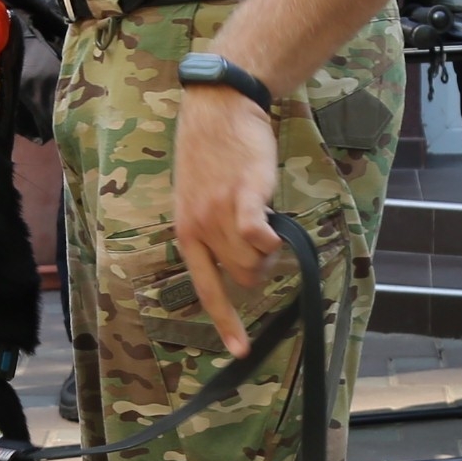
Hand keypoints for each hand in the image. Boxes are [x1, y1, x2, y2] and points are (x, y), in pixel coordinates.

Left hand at [171, 81, 280, 353]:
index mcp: (186, 232)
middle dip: (260, 268)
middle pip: (241, 278)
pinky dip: (270, 240)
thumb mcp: (201, 198)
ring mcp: (219, 212)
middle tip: (267, 240)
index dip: (225, 322)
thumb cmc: (215, 152)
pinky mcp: (243, 194)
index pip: (205, 288)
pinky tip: (274, 231)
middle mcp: (199, 228)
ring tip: (268, 221)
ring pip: (255, 260)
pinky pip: (258, 235)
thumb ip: (217, 231)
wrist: (220, 108)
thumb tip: (246, 260)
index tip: (239, 352)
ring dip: (271, 251)